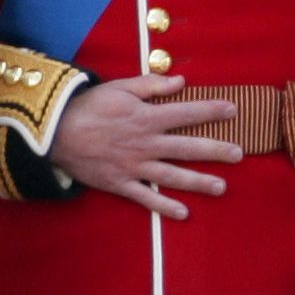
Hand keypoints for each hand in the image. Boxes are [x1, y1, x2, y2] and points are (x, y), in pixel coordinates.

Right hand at [50, 74, 241, 216]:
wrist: (56, 132)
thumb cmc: (88, 106)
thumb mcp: (118, 87)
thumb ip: (150, 85)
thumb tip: (180, 81)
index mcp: (146, 117)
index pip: (186, 112)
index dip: (211, 110)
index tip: (233, 109)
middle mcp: (145, 144)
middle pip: (187, 147)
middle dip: (215, 150)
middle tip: (239, 153)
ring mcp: (134, 166)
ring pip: (172, 176)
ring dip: (198, 182)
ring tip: (221, 187)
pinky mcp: (121, 183)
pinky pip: (146, 198)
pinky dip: (164, 207)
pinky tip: (183, 214)